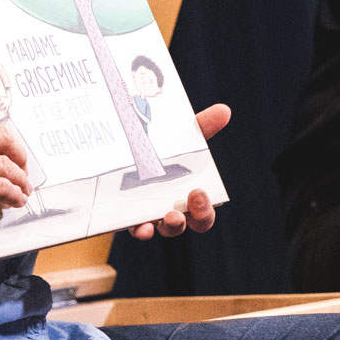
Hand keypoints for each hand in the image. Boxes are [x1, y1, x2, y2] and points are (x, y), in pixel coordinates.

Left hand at [128, 103, 228, 239]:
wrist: (115, 153)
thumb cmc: (157, 152)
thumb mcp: (177, 138)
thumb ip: (201, 126)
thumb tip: (224, 110)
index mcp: (187, 195)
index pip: (203, 211)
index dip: (205, 209)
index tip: (199, 192)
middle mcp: (171, 210)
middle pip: (189, 224)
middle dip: (197, 217)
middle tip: (193, 199)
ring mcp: (148, 215)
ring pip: (164, 229)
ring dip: (171, 226)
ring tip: (170, 217)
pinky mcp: (126, 217)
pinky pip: (135, 229)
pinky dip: (141, 230)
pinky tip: (142, 226)